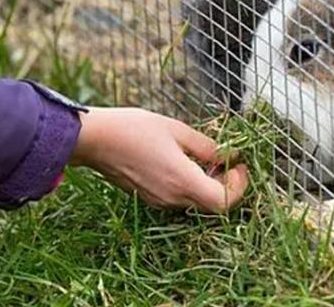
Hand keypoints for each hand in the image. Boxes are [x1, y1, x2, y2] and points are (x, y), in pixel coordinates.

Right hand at [70, 107, 248, 211]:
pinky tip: (186, 163)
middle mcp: (172, 197)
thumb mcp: (177, 129)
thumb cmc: (133, 129)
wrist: (94, 140)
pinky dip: (192, 184)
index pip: (225, 202)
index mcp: (182, 180)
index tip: (239, 165)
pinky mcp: (150, 198)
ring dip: (210, 184)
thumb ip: (207, 146)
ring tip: (208, 158)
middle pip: (213, 204)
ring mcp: (160, 201)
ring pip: (197, 202)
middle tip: (227, 160)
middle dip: (227, 184)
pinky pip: (180, 198)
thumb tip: (229, 155)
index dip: (240, 187)